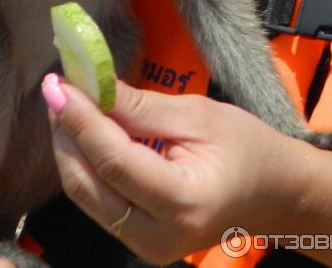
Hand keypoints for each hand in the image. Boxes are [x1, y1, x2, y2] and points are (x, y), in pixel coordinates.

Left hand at [41, 77, 303, 265]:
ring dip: (69, 146)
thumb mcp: (198, 115)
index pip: (113, 161)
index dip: (80, 120)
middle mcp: (158, 237)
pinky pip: (96, 199)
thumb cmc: (246, 147)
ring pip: (85, 194)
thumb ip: (140, 107)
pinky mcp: (137, 241)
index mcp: (182, 202)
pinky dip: (84, 162)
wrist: (275, 194)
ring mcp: (145, 246)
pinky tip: (82, 129)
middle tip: (56, 88)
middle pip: (88, 184)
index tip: (57, 84)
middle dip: (66, 133)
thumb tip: (91, 85)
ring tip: (66, 102)